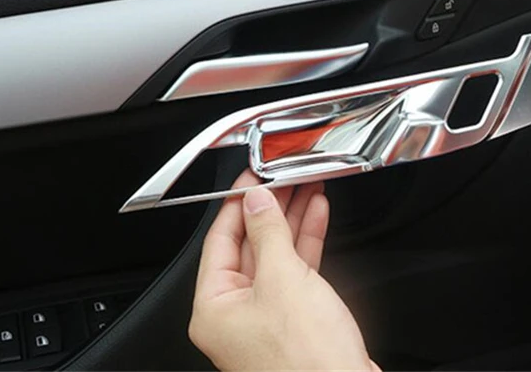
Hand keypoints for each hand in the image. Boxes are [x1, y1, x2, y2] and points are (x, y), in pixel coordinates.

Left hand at [189, 171, 376, 370]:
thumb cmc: (308, 362)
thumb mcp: (283, 280)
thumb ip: (268, 233)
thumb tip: (256, 201)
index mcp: (214, 309)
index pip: (219, 240)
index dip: (237, 203)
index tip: (252, 177)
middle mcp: (234, 316)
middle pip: (249, 245)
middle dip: (271, 208)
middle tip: (285, 178)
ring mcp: (266, 320)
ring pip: (276, 256)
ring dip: (292, 221)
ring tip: (306, 187)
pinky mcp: (295, 323)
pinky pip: (296, 273)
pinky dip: (306, 243)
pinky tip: (316, 216)